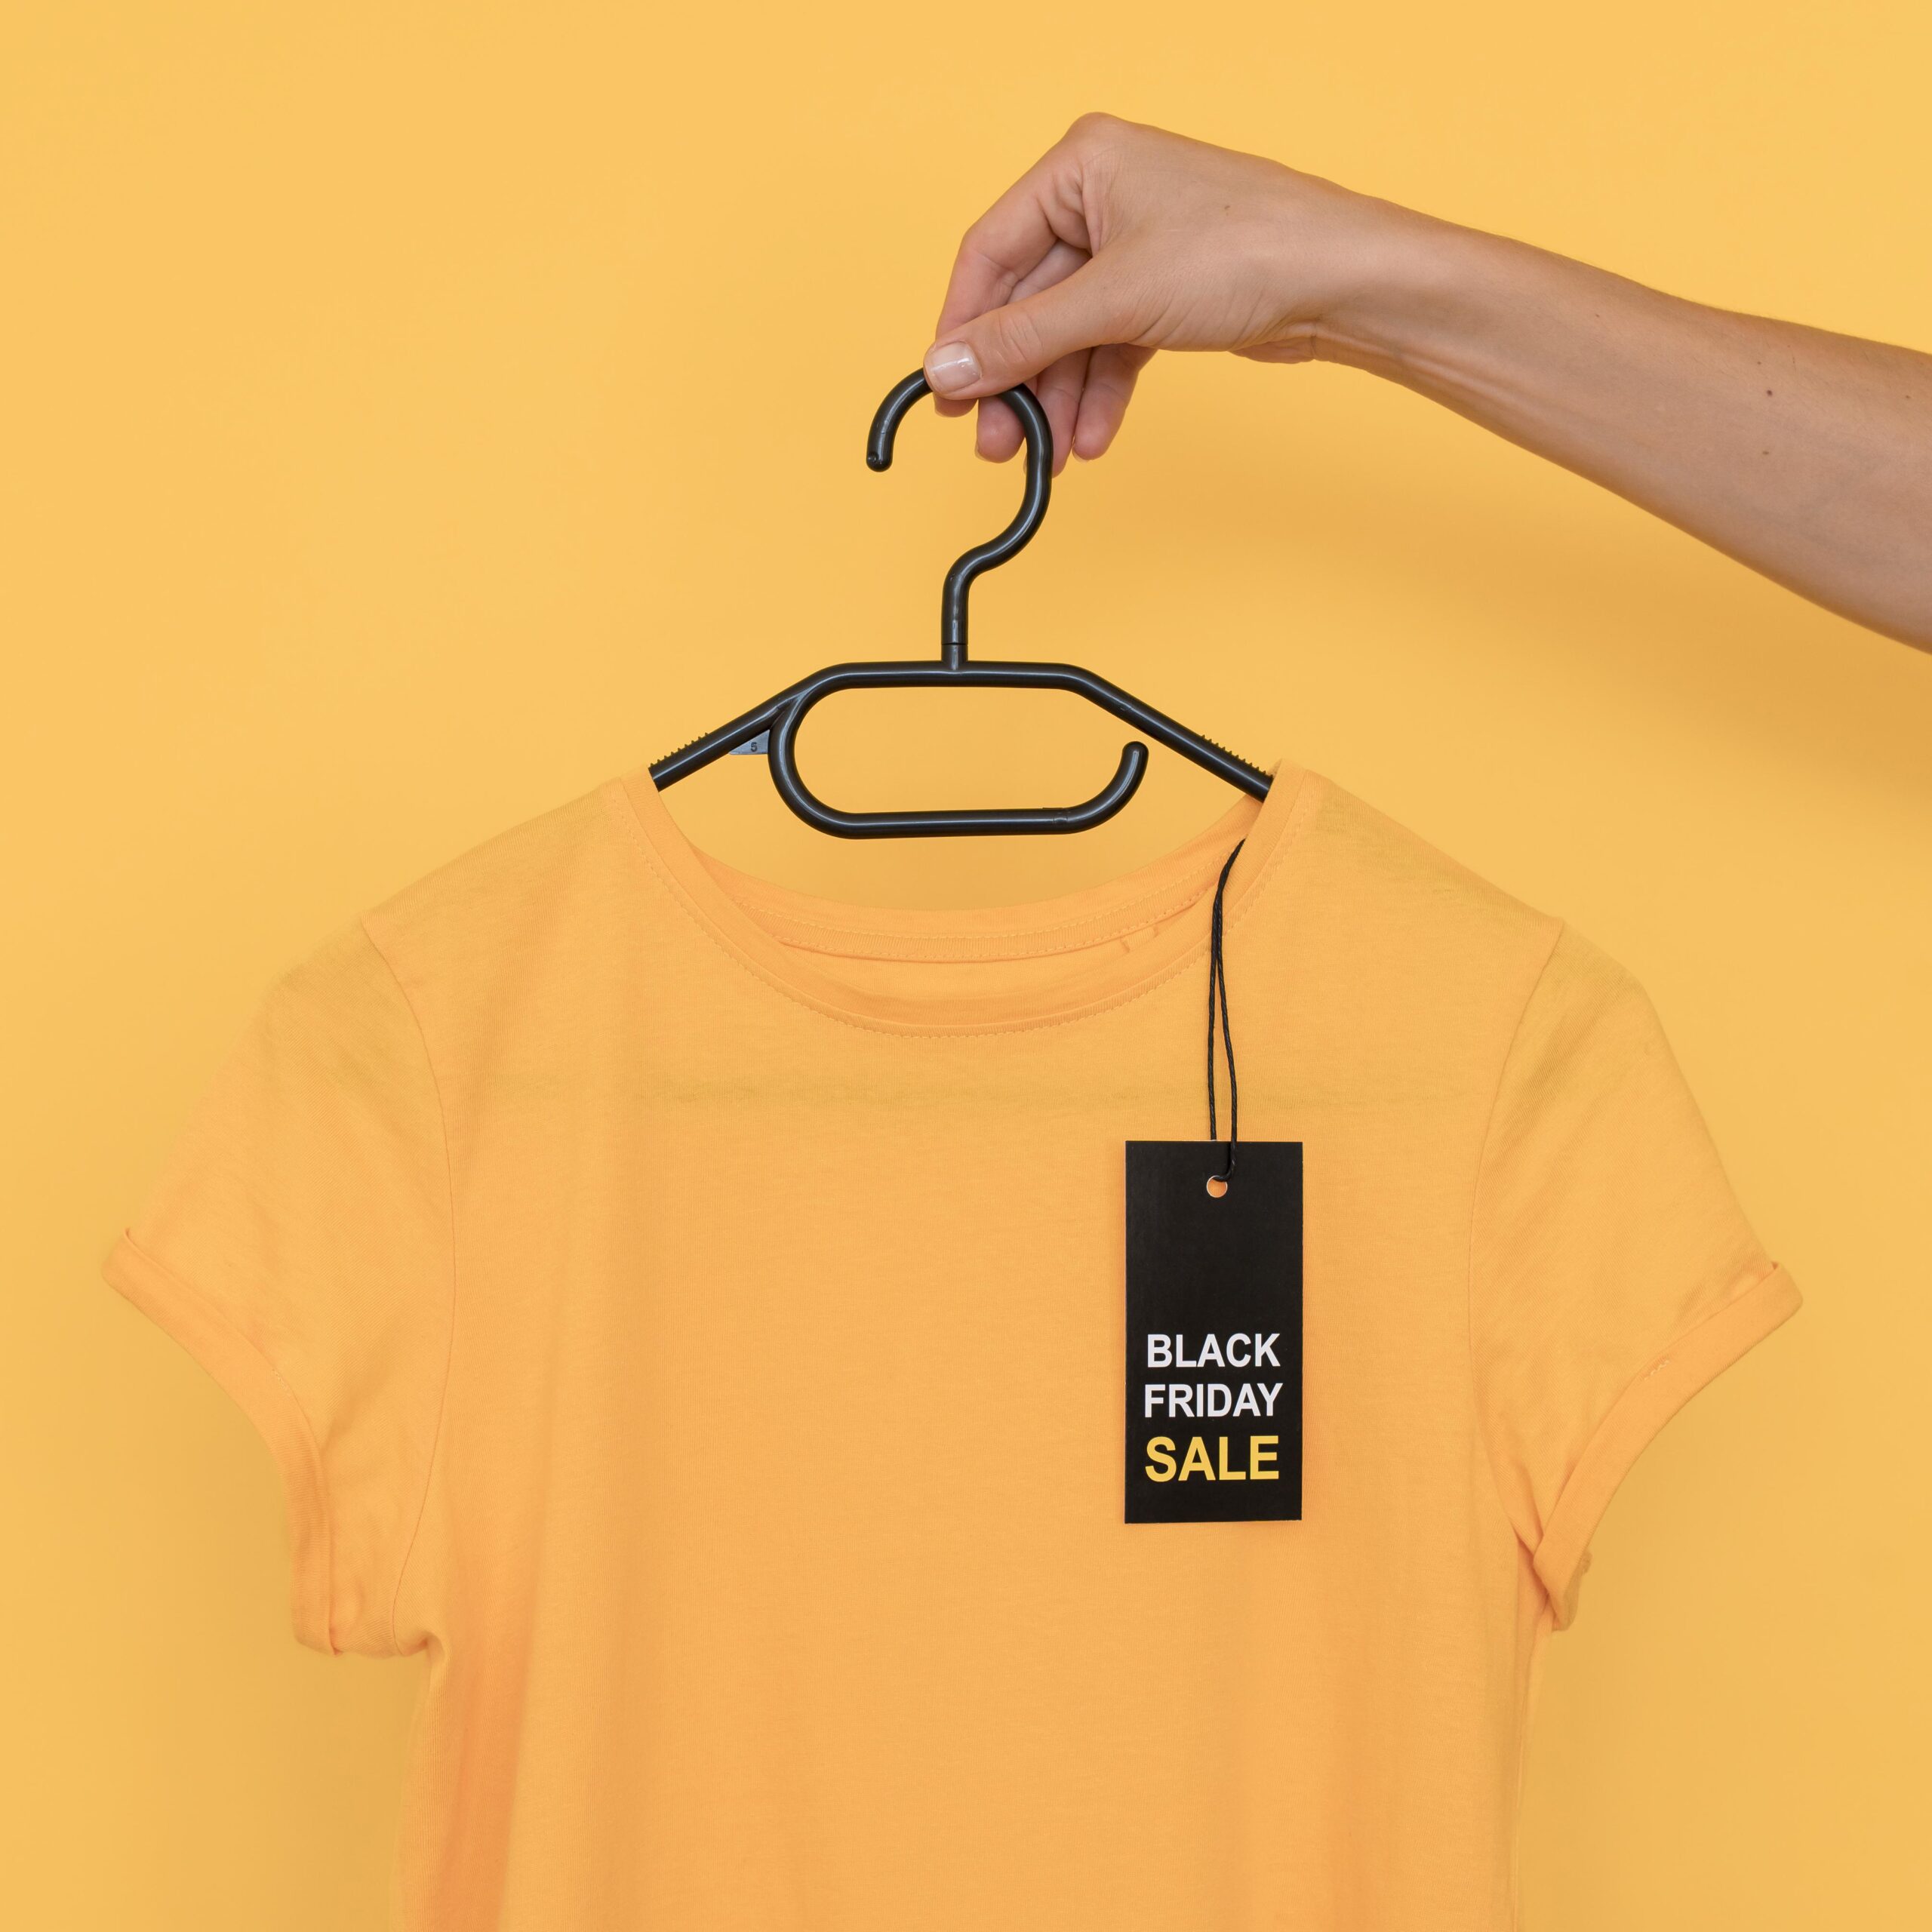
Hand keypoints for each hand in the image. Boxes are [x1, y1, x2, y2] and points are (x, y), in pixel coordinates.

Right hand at [923, 113, 1433, 470]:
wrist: (1343, 280)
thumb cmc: (1244, 253)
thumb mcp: (1113, 301)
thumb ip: (1023, 339)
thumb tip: (947, 370)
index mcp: (1080, 164)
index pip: (990, 251)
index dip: (964, 328)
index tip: (946, 392)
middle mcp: (1103, 195)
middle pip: (1029, 301)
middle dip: (1014, 379)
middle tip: (995, 443)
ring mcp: (1136, 245)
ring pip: (1070, 333)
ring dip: (1055, 399)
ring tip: (1046, 457)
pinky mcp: (1165, 290)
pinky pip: (1110, 347)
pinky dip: (1099, 394)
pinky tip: (1089, 440)